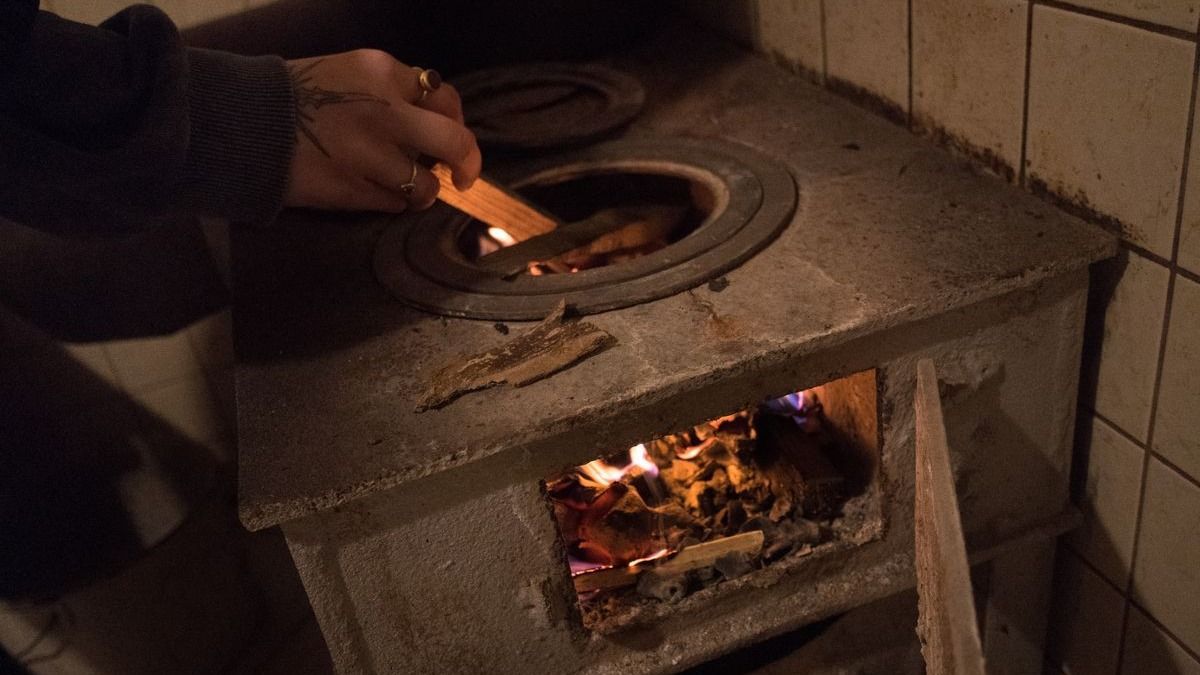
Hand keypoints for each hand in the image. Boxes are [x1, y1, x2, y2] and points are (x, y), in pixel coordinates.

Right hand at [281, 49, 481, 211]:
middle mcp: (385, 111)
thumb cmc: (289, 97)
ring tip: (405, 189)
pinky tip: (372, 192)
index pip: (443, 96)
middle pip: (455, 142)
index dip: (454, 120)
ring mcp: (371, 154)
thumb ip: (387, 91)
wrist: (240, 123)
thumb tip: (425, 119)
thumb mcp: (344, 72)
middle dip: (467, 163)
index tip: (453, 134)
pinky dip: (391, 203)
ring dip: (420, 191)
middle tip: (463, 177)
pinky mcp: (355, 189)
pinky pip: (394, 205)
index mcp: (382, 73)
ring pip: (425, 185)